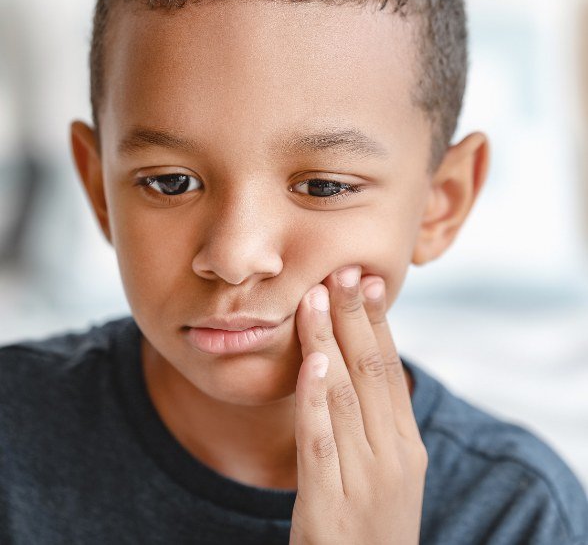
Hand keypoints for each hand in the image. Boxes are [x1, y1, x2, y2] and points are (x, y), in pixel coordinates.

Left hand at [289, 265, 426, 544]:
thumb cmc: (370, 522)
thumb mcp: (384, 470)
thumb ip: (373, 421)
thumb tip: (350, 364)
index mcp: (405, 444)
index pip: (390, 369)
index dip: (378, 322)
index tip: (366, 281)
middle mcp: (392, 457)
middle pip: (371, 371)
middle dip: (355, 317)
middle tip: (344, 270)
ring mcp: (364, 481)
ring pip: (345, 396)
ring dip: (329, 342)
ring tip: (317, 297)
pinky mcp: (330, 508)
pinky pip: (320, 442)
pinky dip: (316, 400)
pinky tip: (311, 363)